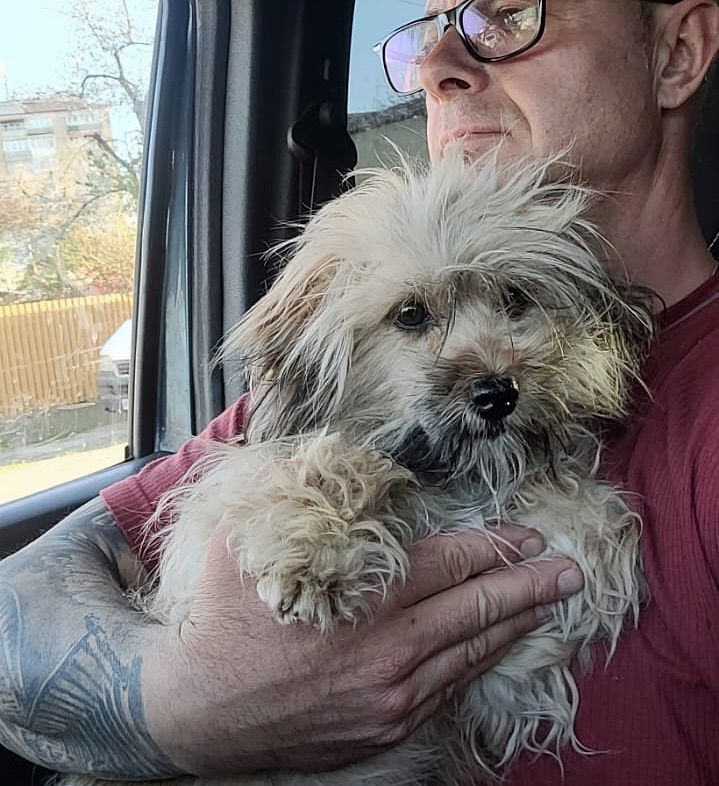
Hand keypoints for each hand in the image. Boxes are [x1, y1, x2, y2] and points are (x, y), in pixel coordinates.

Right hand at [144, 521, 582, 776]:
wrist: (196, 714)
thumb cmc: (223, 623)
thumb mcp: (244, 541)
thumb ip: (290, 491)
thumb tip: (326, 454)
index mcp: (366, 598)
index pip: (453, 564)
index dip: (495, 546)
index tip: (526, 536)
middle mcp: (393, 649)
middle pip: (479, 608)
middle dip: (530, 587)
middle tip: (568, 573)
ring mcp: (394, 695)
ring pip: (474, 653)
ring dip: (515, 626)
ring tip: (549, 609)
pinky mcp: (386, 727)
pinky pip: (450, 691)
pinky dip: (479, 664)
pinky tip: (494, 651)